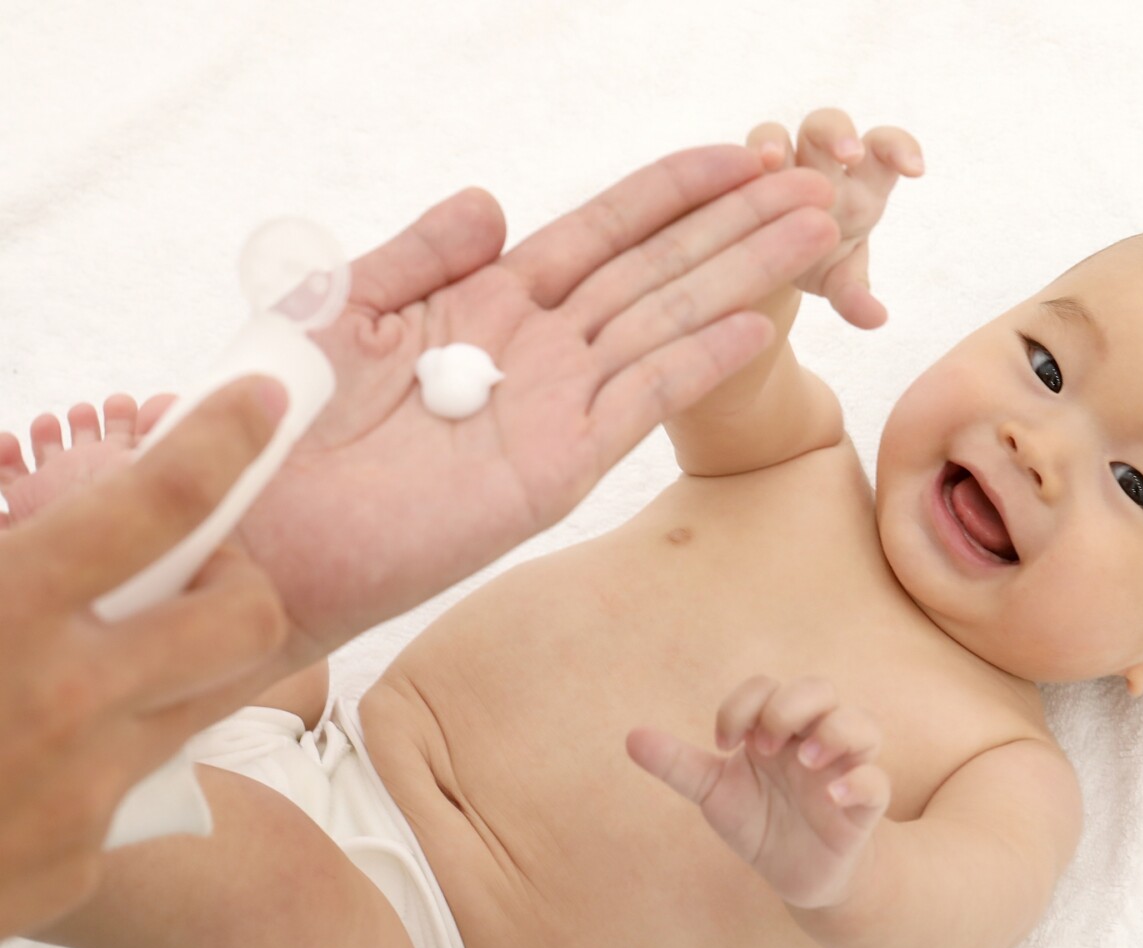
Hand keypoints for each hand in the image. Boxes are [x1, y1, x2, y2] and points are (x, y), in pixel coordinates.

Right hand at [0, 378, 288, 936]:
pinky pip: (128, 786)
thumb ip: (4, 535)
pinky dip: (95, 756)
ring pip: (209, 703)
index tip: (262, 402)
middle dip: (237, 582)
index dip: (225, 439)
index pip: (159, 504)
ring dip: (180, 663)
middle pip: (248, 619)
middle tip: (188, 570)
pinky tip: (24, 759)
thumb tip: (27, 467)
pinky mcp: (76, 860)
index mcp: (4, 613)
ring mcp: (79, 795)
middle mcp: (62, 705)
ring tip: (98, 654)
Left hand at [238, 146, 840, 653]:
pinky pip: (643, 400)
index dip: (673, 191)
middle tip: (815, 187)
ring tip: (819, 231)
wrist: (263, 534)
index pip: (604, 230)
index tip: (741, 156)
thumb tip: (493, 202)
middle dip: (738, 226)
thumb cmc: (285, 420)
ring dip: (745, 276)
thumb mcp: (342, 306)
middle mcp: (541, 347)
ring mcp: (558, 405)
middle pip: (659, 268)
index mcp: (490, 301)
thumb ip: (422, 252)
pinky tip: (757, 324)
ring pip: (669, 320)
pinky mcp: (560, 466)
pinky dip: (700, 361)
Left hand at [627, 675, 890, 909]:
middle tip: (761, 747)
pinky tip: (831, 796)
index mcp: (777, 729)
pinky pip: (877, 781)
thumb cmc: (760, 823)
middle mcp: (814, 739)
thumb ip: (678, 765)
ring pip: (862, 723)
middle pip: (818, 688)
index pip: (766, 687)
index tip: (722, 743)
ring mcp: (843, 769)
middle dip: (787, 707)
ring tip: (803, 761)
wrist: (798, 876)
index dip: (742, 704)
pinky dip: (859, 782)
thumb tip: (629, 738)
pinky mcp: (863, 808)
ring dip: (832, 733)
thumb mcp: (714, 794)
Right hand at [747, 108, 923, 329]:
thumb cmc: (819, 262)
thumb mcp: (838, 281)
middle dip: (837, 134)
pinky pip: (729, 163)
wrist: (771, 267)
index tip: (916, 170)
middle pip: (827, 125)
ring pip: (773, 133)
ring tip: (771, 162)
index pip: (883, 148)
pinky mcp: (734, 177)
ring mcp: (772, 167)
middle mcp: (817, 166)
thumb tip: (875, 319)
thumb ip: (855, 295)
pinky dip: (730, 169)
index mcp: (858, 185)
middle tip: (848, 155)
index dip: (900, 148)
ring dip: (772, 142)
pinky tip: (727, 187)